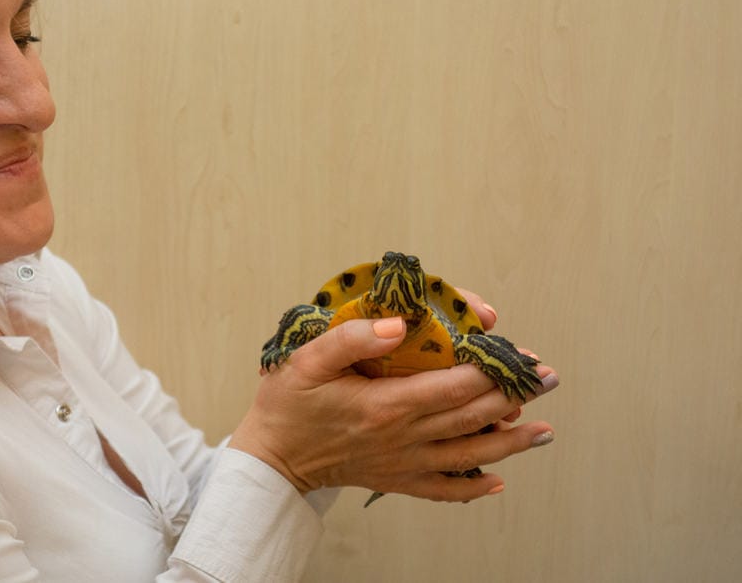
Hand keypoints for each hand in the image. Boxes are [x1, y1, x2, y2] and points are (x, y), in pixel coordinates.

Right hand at [230, 298, 557, 502]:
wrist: (271, 458)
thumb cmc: (288, 403)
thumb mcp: (308, 359)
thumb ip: (354, 338)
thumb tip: (402, 326)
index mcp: (386, 405)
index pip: (454, 386)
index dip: (492, 370)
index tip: (519, 354)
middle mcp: (403, 438)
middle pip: (472, 417)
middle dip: (514, 397)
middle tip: (546, 379)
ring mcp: (403, 464)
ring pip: (470, 455)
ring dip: (511, 443)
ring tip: (544, 431)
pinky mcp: (397, 481)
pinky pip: (445, 490)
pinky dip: (474, 488)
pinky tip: (497, 481)